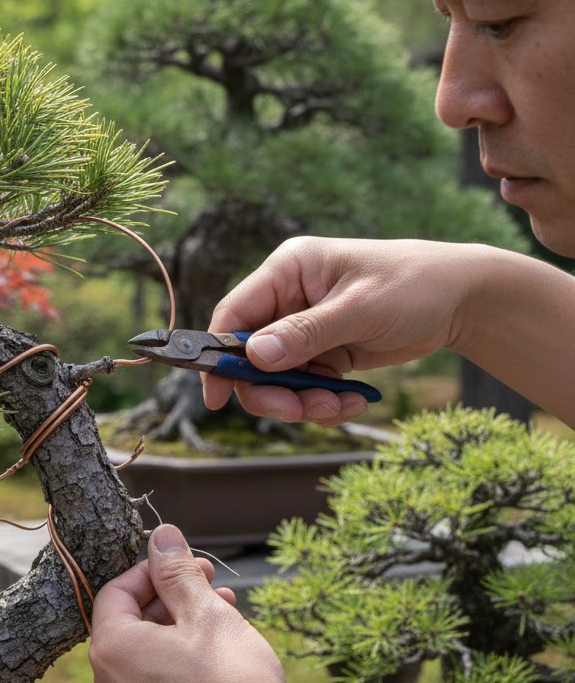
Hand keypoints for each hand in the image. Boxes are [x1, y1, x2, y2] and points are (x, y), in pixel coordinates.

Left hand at [88, 524, 291, 682]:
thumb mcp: (206, 613)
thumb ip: (176, 571)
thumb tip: (161, 535)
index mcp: (111, 652)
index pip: (117, 592)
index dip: (153, 571)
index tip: (189, 565)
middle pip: (131, 627)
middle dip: (172, 602)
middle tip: (215, 589)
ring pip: (146, 662)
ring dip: (180, 635)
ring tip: (226, 622)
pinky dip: (177, 673)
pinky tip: (217, 666)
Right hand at [203, 236, 473, 423]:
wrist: (464, 300)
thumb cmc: (415, 285)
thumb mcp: (359, 309)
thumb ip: (306, 334)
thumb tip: (255, 356)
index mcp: (288, 271)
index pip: (234, 314)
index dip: (219, 356)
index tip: (217, 397)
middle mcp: (289, 298)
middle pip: (251, 356)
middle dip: (272, 390)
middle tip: (299, 411)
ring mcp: (305, 327)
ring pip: (278, 378)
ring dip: (302, 400)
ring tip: (338, 405)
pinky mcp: (324, 351)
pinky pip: (306, 386)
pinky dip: (323, 401)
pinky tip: (351, 401)